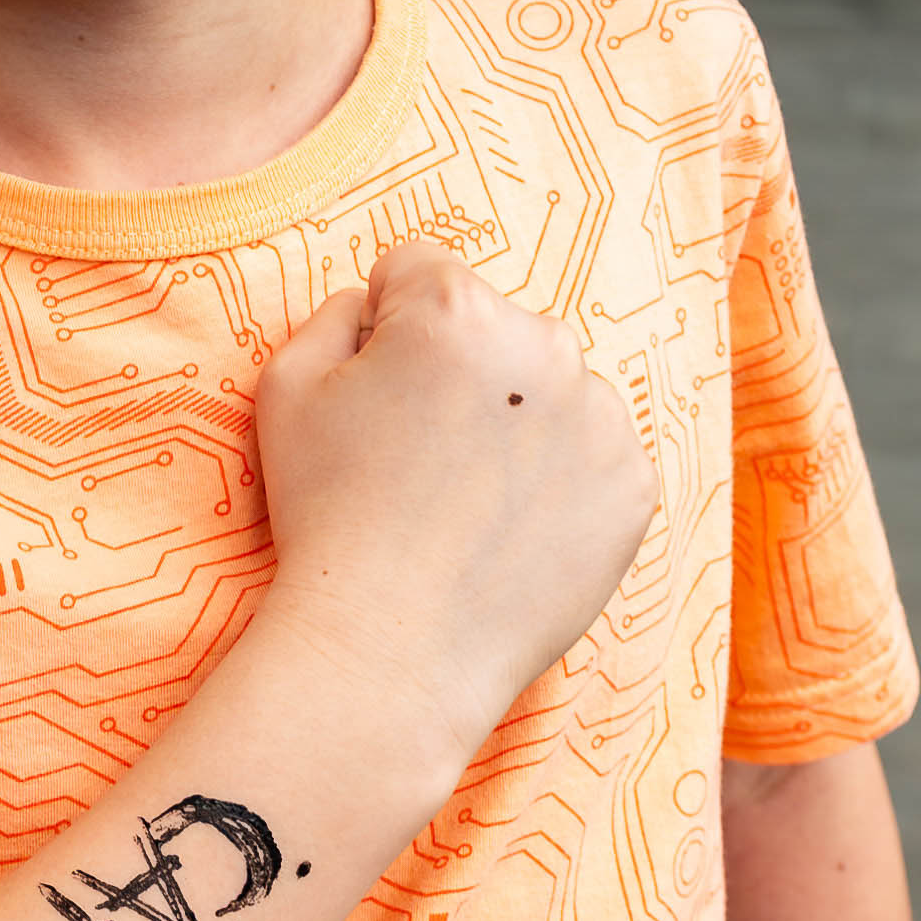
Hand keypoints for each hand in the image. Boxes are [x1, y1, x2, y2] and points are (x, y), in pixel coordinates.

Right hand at [249, 239, 658, 759]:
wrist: (392, 650)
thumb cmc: (327, 515)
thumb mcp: (286, 387)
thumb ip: (334, 313)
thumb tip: (378, 302)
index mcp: (456, 309)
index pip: (418, 270)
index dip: (382, 329)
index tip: (376, 395)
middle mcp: (546, 346)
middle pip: (494, 327)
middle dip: (459, 371)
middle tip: (420, 457)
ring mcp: (602, 418)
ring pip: (550, 389)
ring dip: (517, 422)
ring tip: (464, 501)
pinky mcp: (635, 485)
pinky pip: (592, 452)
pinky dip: (558, 481)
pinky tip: (508, 529)